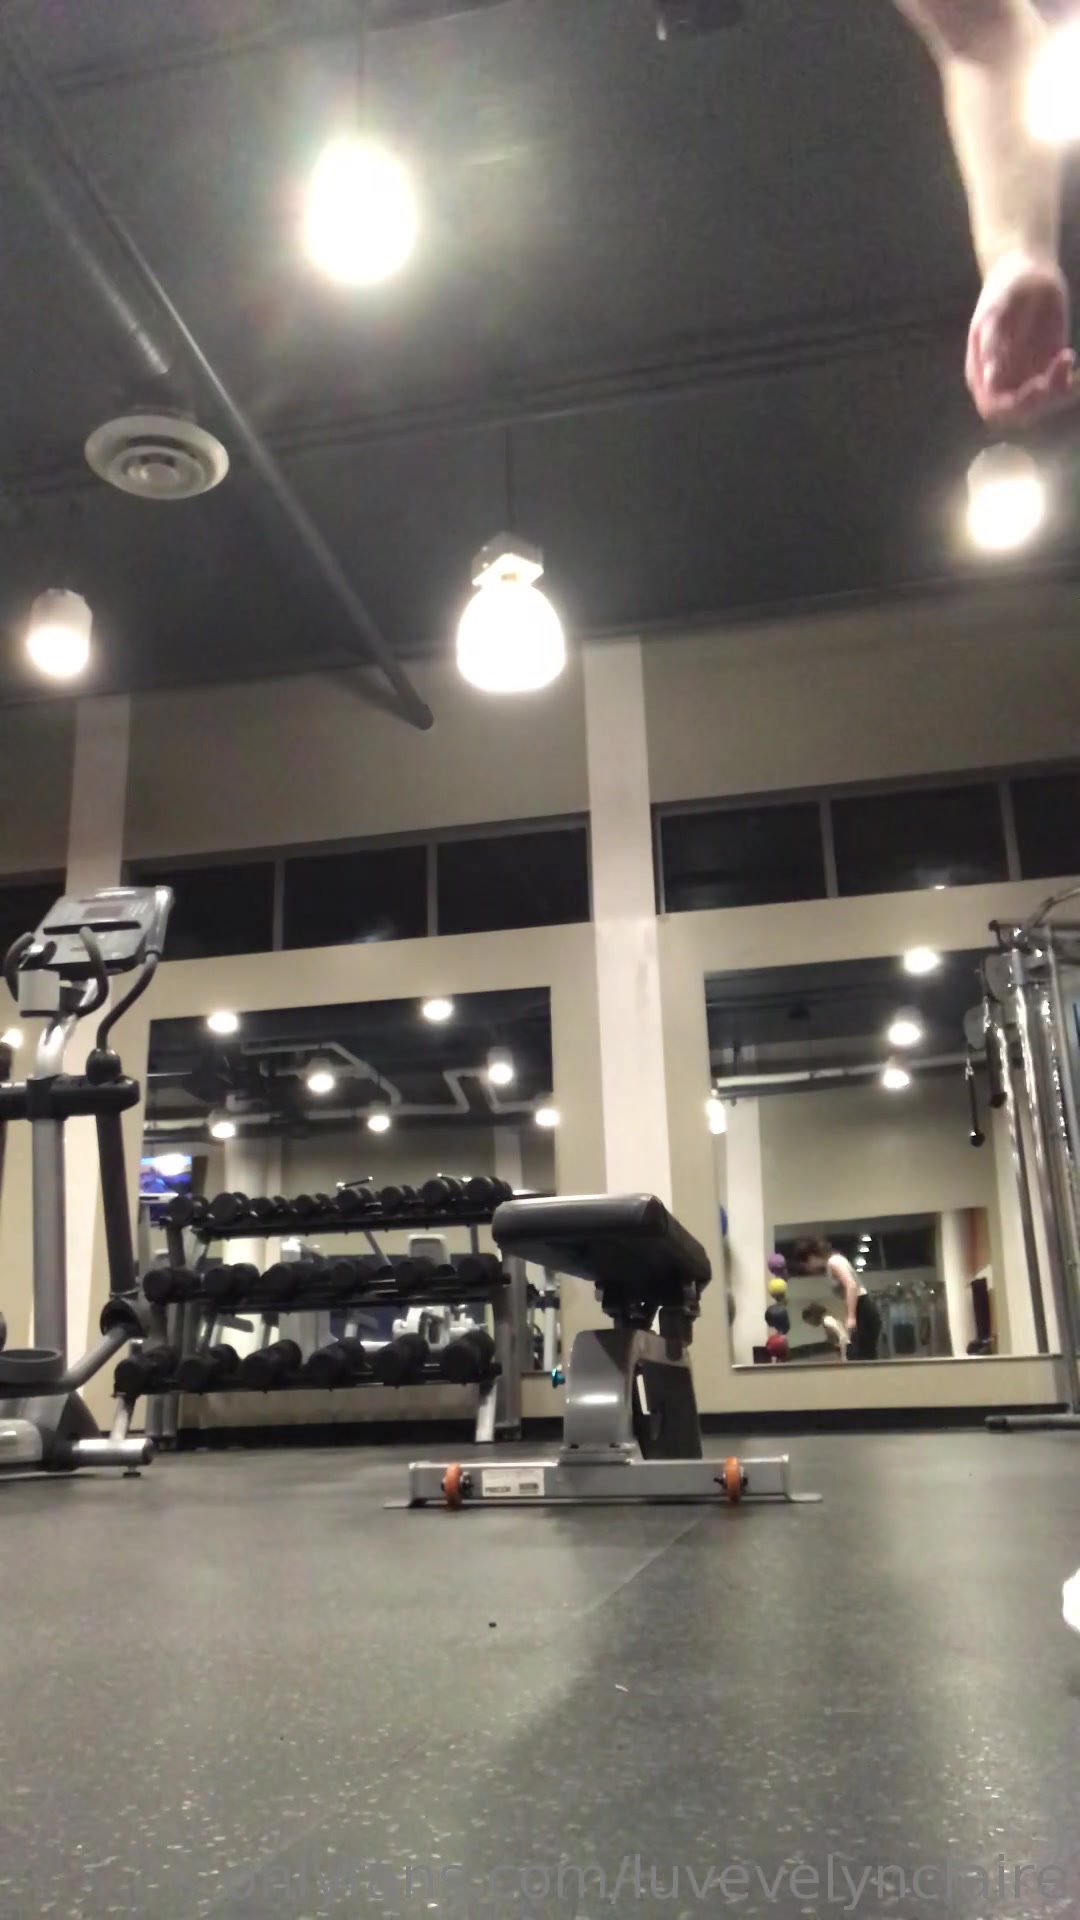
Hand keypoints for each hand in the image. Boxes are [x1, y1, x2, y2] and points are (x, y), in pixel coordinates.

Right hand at [967, 254, 1076, 425]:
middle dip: (1042, 400)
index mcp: (981, 372)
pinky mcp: (1047, 367)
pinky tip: (1070, 358)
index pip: (994, 406)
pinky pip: (1060, 386)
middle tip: (1060, 368)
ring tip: (1067, 357)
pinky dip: (1071, 381)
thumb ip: (992, 342)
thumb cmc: (1006, 286)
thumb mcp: (997, 309)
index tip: (1038, 386)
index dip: (1015, 405)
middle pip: (1020, 412)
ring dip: (1060, 390)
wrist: (1027, 271)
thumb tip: (990, 377)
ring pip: (1043, 403)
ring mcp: (1025, 375)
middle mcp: (1002, 381)